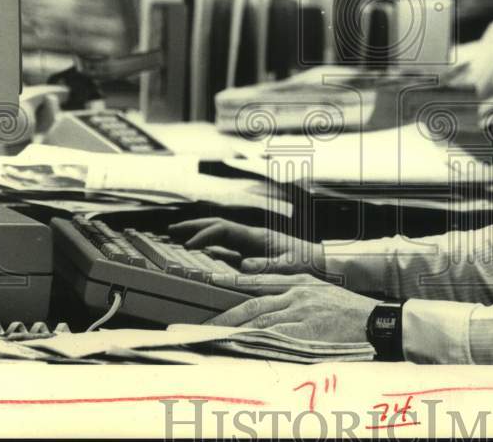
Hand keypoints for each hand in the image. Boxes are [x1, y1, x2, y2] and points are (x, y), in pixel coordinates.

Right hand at [168, 217, 324, 274]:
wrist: (321, 263)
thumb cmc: (307, 263)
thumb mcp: (290, 265)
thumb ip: (268, 265)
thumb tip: (243, 265)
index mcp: (256, 237)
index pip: (224, 230)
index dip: (204, 235)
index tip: (188, 245)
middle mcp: (251, 238)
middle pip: (217, 227)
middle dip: (194, 227)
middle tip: (171, 230)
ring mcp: (251, 246)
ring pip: (219, 237)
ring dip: (200, 236)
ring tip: (178, 239)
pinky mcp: (253, 255)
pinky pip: (227, 250)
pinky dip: (211, 249)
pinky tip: (200, 254)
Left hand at [207, 278, 380, 343]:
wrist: (377, 322)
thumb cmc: (350, 312)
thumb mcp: (321, 293)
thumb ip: (295, 296)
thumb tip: (269, 309)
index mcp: (300, 281)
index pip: (260, 281)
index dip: (233, 281)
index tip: (211, 280)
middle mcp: (297, 294)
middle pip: (253, 304)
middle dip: (226, 315)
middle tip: (205, 325)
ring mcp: (302, 312)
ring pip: (260, 321)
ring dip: (235, 331)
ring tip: (216, 338)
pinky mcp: (308, 331)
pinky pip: (275, 337)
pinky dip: (256, 342)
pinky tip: (241, 346)